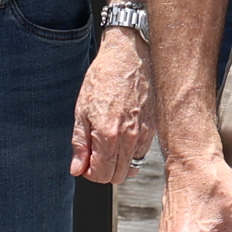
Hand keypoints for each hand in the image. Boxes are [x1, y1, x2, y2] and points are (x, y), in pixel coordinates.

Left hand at [70, 27, 152, 182]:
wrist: (130, 55)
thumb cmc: (104, 78)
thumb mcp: (82, 110)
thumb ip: (80, 143)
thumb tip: (77, 169)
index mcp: (108, 136)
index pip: (101, 174)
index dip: (89, 173)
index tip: (85, 163)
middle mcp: (129, 139)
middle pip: (117, 176)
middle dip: (103, 172)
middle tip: (94, 155)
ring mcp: (144, 134)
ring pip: (132, 167)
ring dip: (118, 164)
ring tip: (107, 147)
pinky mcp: (153, 127)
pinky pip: (142, 153)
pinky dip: (131, 153)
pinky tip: (122, 137)